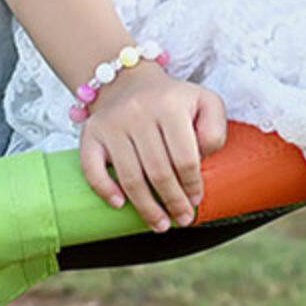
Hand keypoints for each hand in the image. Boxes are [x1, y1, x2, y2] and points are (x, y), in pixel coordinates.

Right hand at [78, 63, 227, 231]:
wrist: (127, 80)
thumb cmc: (171, 99)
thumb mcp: (205, 101)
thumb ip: (214, 128)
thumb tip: (204, 156)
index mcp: (170, 105)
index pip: (185, 158)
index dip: (193, 186)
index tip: (196, 200)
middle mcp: (138, 113)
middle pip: (158, 172)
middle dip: (173, 202)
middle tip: (182, 219)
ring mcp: (112, 123)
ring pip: (130, 177)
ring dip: (146, 207)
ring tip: (159, 225)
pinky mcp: (91, 133)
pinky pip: (92, 167)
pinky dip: (104, 189)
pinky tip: (119, 204)